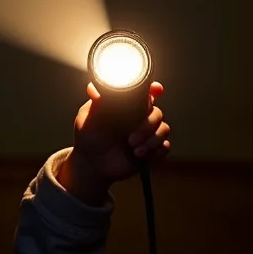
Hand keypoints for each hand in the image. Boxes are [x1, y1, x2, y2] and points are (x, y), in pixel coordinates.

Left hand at [57, 81, 169, 205]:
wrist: (92, 164)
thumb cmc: (88, 138)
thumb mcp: (88, 119)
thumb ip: (94, 105)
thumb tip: (93, 88)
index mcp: (126, 106)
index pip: (145, 93)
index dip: (154, 90)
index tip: (157, 89)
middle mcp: (138, 117)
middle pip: (157, 112)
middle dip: (147, 125)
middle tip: (130, 138)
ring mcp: (146, 133)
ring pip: (163, 129)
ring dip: (152, 140)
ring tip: (134, 150)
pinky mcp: (151, 150)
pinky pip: (165, 147)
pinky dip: (157, 150)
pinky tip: (141, 155)